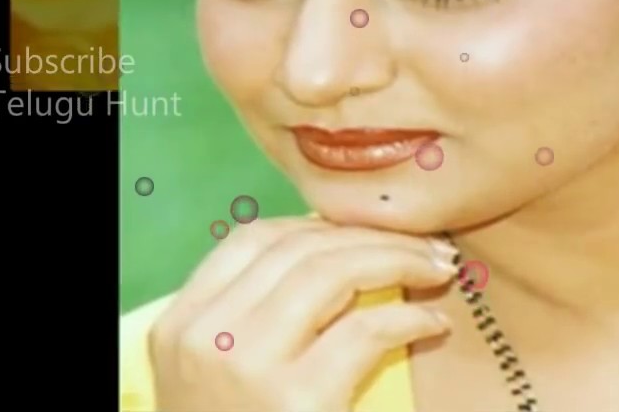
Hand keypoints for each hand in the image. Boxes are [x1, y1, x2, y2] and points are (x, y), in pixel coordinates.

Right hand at [149, 218, 457, 411]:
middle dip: (373, 236)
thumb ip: (261, 319)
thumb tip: (342, 252)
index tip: (367, 234)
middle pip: (298, 249)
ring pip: (333, 272)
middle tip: (427, 246)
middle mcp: (204, 339)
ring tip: (438, 270)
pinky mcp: (295, 402)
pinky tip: (432, 324)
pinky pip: (365, 330)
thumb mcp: (227, 376)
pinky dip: (409, 317)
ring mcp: (244, 368)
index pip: (249, 240)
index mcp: (179, 328)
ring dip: (399, 260)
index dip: (317, 224)